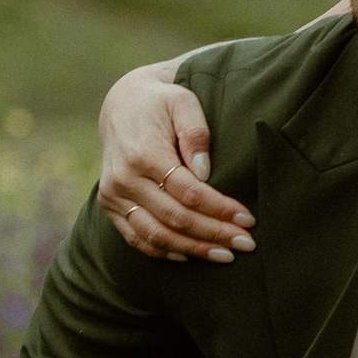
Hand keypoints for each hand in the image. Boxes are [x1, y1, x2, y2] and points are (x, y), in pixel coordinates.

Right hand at [99, 68, 253, 262]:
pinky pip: (136, 238)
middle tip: (246, 243)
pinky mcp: (109, 205)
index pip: (189, 193)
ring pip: (156, 235)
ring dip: (194, 249)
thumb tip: (206, 172)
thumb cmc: (161, 103)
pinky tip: (191, 255)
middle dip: (214, 234)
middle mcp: (124, 178)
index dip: (220, 209)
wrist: (121, 105)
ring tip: (225, 255)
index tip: (248, 219)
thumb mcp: (183, 102)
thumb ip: (196, 133)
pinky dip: (164, 251)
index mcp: (144, 154)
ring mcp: (113, 195)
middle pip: (175, 218)